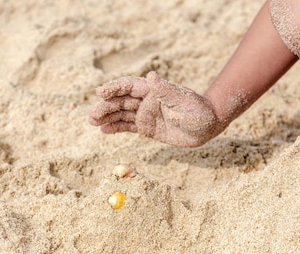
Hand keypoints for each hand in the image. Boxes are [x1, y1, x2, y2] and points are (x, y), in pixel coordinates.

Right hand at [89, 71, 219, 146]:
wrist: (207, 127)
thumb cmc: (198, 112)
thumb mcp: (183, 101)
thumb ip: (165, 91)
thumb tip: (151, 76)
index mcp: (153, 91)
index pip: (129, 86)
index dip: (114, 88)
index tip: (100, 93)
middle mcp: (147, 101)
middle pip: (121, 101)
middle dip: (106, 106)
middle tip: (92, 115)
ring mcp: (146, 115)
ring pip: (122, 114)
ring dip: (107, 117)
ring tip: (92, 121)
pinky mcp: (148, 128)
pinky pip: (128, 127)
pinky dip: (116, 128)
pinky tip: (104, 130)